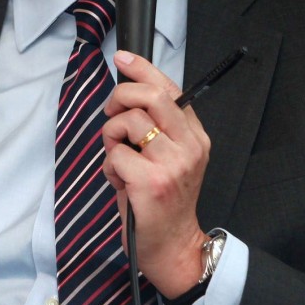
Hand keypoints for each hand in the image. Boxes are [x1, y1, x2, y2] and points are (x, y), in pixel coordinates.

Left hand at [101, 51, 209, 298]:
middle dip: (121, 97)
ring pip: (128, 122)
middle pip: (150, 96)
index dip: (143, 69)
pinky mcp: (151, 183)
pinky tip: (119, 181)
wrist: (173, 246)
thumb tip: (127, 94)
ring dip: (111, 137)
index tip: (123, 58)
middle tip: (112, 114)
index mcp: (195, 137)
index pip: (171, 89)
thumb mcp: (170, 159)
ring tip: (118, 158)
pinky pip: (116, 155)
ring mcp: (172, 165)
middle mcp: (189, 147)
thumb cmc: (164, 201)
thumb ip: (158, 128)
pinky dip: (109, 166)